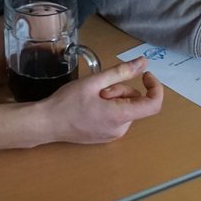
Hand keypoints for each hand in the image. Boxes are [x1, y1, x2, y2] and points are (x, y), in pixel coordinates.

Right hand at [36, 57, 162, 143]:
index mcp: (120, 116)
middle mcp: (120, 130)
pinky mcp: (105, 137)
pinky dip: (109, 108)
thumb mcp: (95, 82)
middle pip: (135, 103)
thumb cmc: (67, 102)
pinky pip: (117, 117)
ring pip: (125, 109)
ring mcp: (113, 135)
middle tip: (99, 89)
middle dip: (121, 90)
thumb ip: (121, 72)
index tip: (144, 75)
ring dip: (114, 99)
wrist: (46, 123)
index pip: (153, 105)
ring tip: (91, 98)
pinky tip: (90, 107)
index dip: (155, 87)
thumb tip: (143, 63)